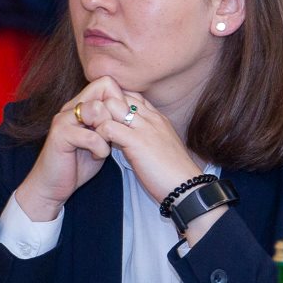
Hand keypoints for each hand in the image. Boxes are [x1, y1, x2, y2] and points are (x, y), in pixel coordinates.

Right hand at [14, 77, 125, 220]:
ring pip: (97, 109)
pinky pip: (92, 135)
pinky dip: (101, 149)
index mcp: (81, 105)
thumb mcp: (102, 138)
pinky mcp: (60, 135)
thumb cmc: (80, 163)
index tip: (121, 124)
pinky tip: (97, 156)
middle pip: (103, 91)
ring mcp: (64, 119)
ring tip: (104, 146)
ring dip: (108, 131)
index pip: (106, 83)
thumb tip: (133, 110)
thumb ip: (112, 123)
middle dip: (115, 116)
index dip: (120, 100)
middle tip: (113, 137)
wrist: (53, 185)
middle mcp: (71, 107)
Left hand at [86, 92, 203, 211]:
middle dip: (102, 108)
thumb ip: (144, 137)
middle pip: (118, 94)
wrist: (188, 188)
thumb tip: (125, 136)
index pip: (131, 95)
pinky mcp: (137, 142)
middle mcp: (151, 117)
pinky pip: (107, 126)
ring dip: (98, 119)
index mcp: (158, 118)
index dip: (115, 103)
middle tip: (95, 128)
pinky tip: (100, 149)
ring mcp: (145, 128)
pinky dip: (98, 135)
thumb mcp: (160, 147)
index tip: (107, 121)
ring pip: (110, 105)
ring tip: (95, 137)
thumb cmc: (173, 173)